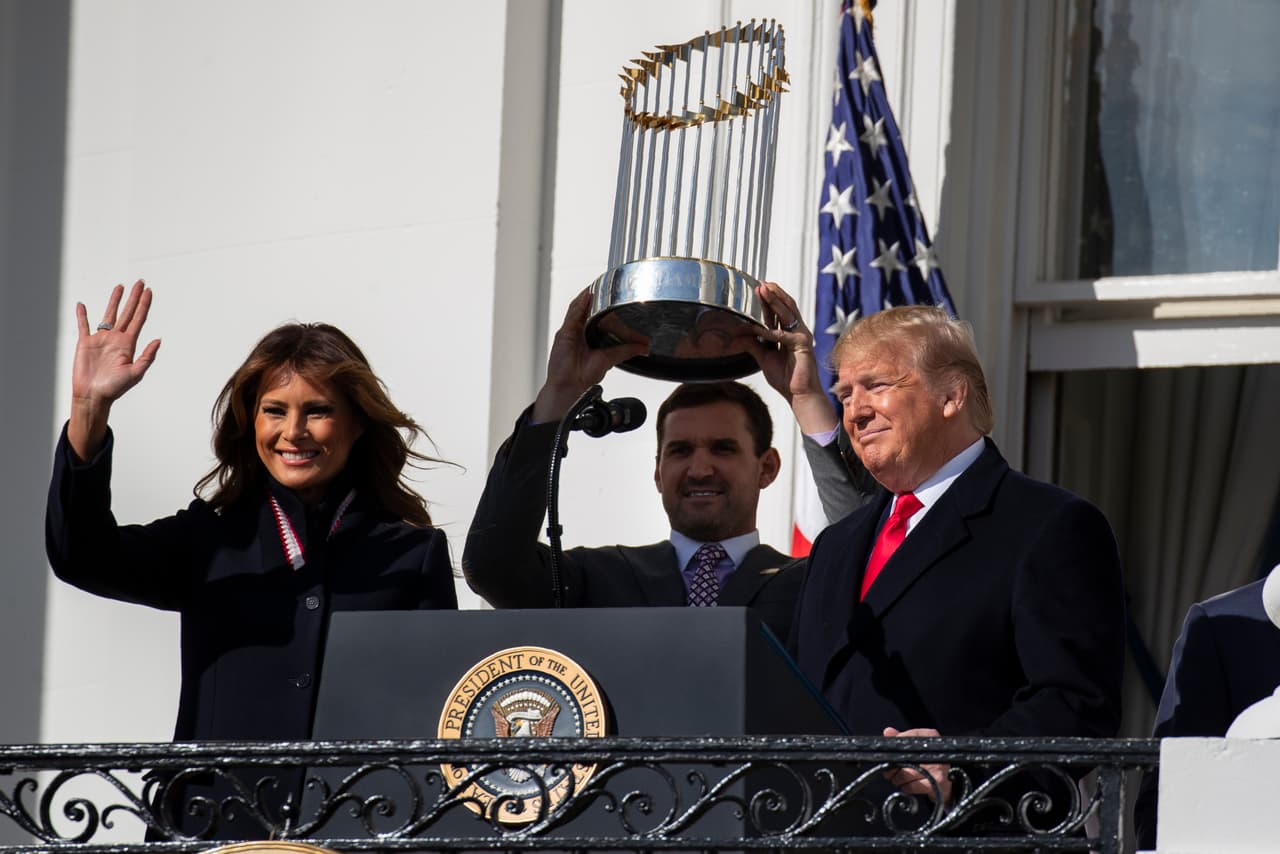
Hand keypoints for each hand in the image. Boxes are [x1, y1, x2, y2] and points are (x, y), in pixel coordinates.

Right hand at [68, 281, 160, 460]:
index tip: (149, 291)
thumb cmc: (115, 388)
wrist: (94, 396)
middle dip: (134, 298)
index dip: (144, 305)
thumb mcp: (135, 373)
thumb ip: (147, 356)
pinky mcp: (85, 343)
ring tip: (120, 287)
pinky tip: (82, 305)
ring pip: (108, 315)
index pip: (139, 319)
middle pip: (127, 313)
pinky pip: (84, 325)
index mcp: (129, 344)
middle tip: (140, 282)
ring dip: (114, 301)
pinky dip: (82, 315)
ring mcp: (101, 339)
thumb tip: (158, 340)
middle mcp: (116, 339)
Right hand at [531, 288, 648, 421]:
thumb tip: (644, 347)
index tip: (613, 292)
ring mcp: (571, 331)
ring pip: (578, 308)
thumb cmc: (583, 376)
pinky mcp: (564, 334)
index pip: (595, 313)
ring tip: (597, 286)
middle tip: (606, 283)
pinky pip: (572, 315)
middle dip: (594, 296)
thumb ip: (625, 351)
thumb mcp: (609, 359)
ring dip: (587, 297)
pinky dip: (579, 305)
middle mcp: (578, 331)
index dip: (602, 302)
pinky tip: (587, 297)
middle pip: (586, 308)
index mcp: (588, 335)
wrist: (570, 388)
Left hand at [748, 281, 837, 434]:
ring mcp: (801, 336)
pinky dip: (772, 332)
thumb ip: (753, 345)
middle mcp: (796, 331)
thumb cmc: (786, 378)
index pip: (778, 312)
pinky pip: (784, 336)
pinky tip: (760, 328)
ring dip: (775, 302)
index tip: (758, 288)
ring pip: (787, 314)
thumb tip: (739, 335)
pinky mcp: (803, 346)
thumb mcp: (764, 358)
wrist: (799, 395)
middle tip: (761, 283)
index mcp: (788, 333)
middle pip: (785, 307)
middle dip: (773, 294)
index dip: (768, 300)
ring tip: (765, 290)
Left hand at [883, 727, 952, 803]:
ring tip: (899, 778)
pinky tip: (909, 784)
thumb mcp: (916, 746)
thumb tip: (888, 731)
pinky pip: (912, 786)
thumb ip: (901, 738)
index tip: (891, 755)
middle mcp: (935, 750)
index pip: (907, 738)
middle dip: (892, 768)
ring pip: (905, 774)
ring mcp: (937, 767)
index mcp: (930, 736)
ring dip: (897, 779)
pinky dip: (906, 786)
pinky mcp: (937, 782)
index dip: (896, 747)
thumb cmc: (928, 761)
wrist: (947, 780)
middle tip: (890, 772)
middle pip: (903, 758)